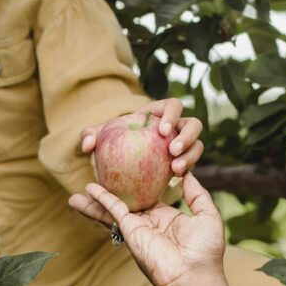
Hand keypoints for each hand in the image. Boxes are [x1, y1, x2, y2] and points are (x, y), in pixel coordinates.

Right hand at [68, 172, 224, 285]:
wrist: (193, 276)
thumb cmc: (205, 251)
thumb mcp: (208, 215)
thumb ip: (197, 194)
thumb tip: (188, 173)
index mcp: (167, 218)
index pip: (149, 197)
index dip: (140, 184)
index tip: (131, 170)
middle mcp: (150, 222)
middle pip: (126, 202)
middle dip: (112, 193)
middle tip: (98, 179)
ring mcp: (138, 227)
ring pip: (113, 208)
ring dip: (96, 200)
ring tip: (79, 190)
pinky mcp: (131, 230)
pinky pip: (114, 210)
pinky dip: (101, 199)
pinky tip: (88, 189)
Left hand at [80, 98, 203, 176]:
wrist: (122, 163)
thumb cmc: (112, 144)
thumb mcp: (100, 138)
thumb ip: (90, 136)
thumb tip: (87, 144)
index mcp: (159, 113)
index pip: (173, 106)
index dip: (171, 115)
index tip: (162, 131)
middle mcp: (176, 127)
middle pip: (193, 124)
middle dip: (187, 136)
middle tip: (172, 150)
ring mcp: (183, 144)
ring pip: (198, 144)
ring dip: (191, 155)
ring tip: (175, 169)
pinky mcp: (184, 161)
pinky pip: (192, 163)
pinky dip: (187, 169)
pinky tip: (175, 179)